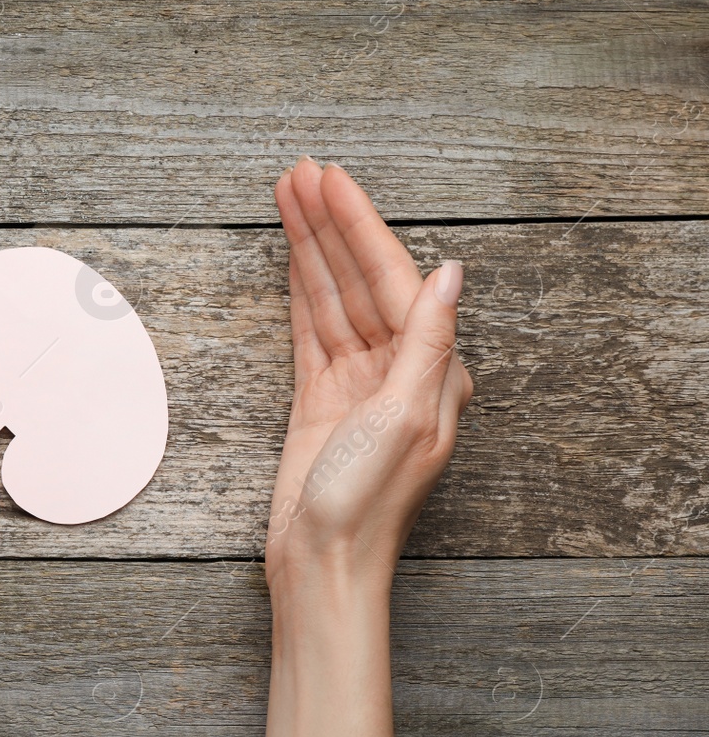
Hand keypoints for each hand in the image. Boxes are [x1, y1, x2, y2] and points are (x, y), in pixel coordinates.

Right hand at [264, 156, 472, 589]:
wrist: (323, 563)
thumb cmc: (367, 506)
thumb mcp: (405, 419)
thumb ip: (428, 343)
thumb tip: (450, 274)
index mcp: (433, 370)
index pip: (394, 278)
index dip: (360, 226)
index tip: (331, 182)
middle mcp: (400, 368)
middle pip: (360, 278)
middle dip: (331, 223)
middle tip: (300, 173)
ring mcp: (357, 381)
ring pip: (333, 297)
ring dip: (311, 248)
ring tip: (287, 196)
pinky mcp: (320, 398)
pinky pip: (311, 328)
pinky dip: (300, 290)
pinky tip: (291, 258)